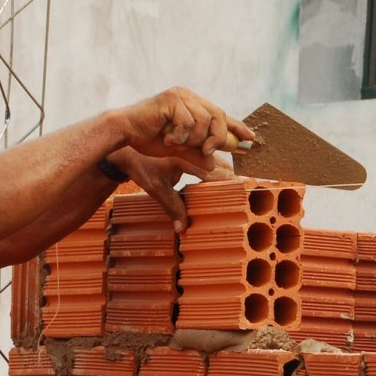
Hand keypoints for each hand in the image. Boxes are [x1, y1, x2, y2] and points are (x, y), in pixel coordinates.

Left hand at [108, 148, 236, 231]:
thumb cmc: (141, 167)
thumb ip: (172, 207)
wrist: (128, 146)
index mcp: (185, 158)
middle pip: (220, 165)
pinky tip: (225, 175)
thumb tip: (183, 229)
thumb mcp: (155, 188)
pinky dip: (218, 165)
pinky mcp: (190, 146)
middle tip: (247, 192)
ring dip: (226, 171)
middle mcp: (192, 149)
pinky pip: (209, 155)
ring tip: (240, 185)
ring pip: (217, 159)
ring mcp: (192, 146)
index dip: (229, 183)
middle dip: (232, 179)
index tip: (243, 191)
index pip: (213, 173)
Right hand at [117, 87, 253, 170]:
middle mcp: (188, 97)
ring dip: (192, 138)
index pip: (220, 114)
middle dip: (216, 138)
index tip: (251, 139)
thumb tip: (212, 164)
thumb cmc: (145, 139)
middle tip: (206, 152)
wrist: (123, 133)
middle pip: (218, 115)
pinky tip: (166, 137)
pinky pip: (188, 121)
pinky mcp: (171, 99)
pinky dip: (179, 135)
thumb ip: (195, 154)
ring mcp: (180, 96)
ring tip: (174, 142)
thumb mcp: (176, 150)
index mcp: (192, 106)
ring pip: (204, 120)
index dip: (236, 126)